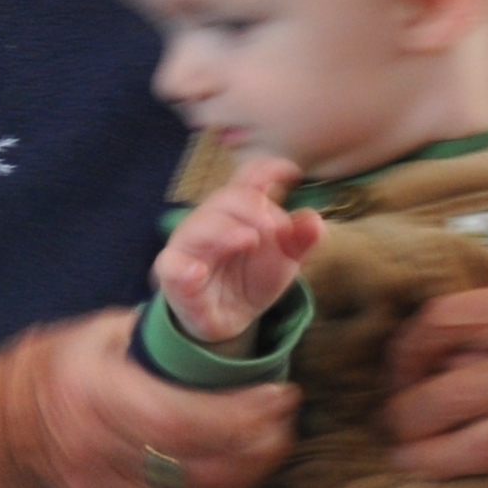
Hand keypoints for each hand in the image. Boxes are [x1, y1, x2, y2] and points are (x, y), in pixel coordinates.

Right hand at [0, 309, 296, 487]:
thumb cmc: (44, 377)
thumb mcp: (90, 335)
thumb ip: (156, 335)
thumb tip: (222, 323)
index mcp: (94, 400)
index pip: (186, 421)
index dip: (245, 413)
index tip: (282, 390)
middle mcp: (100, 459)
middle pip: (206, 468)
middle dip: (263, 442)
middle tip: (287, 413)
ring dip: (254, 472)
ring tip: (274, 437)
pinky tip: (243, 467)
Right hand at [153, 152, 322, 350]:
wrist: (228, 318)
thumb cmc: (252, 278)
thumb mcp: (285, 260)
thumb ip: (300, 240)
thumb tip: (315, 221)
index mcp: (238, 209)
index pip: (248, 177)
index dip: (268, 169)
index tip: (293, 173)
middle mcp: (210, 219)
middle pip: (226, 198)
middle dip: (253, 206)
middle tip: (277, 227)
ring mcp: (189, 245)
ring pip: (199, 226)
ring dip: (225, 230)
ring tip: (249, 240)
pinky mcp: (175, 275)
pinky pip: (172, 266)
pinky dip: (184, 268)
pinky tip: (198, 273)